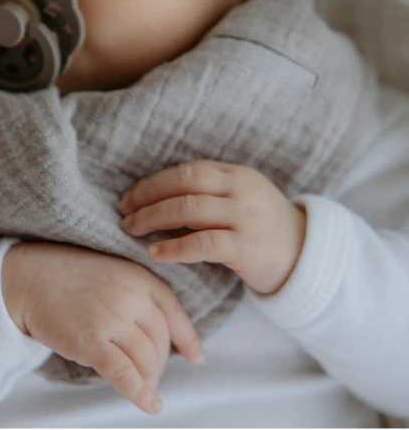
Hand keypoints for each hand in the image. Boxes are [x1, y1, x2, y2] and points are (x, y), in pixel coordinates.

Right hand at [2, 242, 204, 414]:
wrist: (26, 277)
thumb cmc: (65, 276)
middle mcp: (130, 298)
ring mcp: (110, 320)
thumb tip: (163, 336)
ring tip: (143, 386)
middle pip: (159, 342)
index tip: (196, 357)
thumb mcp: (109, 273)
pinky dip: (140, 394)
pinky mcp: (91, 342)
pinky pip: (124, 374)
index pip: (174, 313)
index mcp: (138, 278)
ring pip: (145, 361)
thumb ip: (135, 296)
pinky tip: (151, 406)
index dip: (188, 339)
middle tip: (150, 374)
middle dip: (159, 363)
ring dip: (148, 379)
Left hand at [118, 161, 307, 295]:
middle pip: (183, 184)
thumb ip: (206, 194)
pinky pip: (204, 243)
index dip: (152, 184)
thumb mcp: (238, 200)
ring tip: (131, 230)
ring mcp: (246, 216)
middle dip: (146, 198)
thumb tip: (153, 198)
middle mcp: (240, 190)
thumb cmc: (260, 229)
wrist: (307, 257)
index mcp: (235, 174)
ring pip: (189, 209)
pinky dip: (175, 247)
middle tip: (123, 214)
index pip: (185, 171)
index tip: (128, 198)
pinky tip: (155, 253)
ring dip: (153, 218)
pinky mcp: (248, 246)